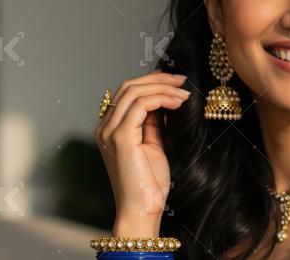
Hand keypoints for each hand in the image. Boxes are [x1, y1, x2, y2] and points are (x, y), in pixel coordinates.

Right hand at [94, 70, 189, 235]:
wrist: (142, 210)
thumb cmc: (149, 183)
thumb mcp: (154, 145)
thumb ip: (154, 123)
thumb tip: (167, 99)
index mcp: (110, 129)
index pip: (128, 92)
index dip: (152, 80)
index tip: (176, 81)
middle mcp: (105, 127)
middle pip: (129, 86)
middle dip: (158, 78)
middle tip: (182, 80)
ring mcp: (109, 131)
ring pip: (134, 91)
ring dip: (163, 87)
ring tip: (184, 93)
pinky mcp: (120, 137)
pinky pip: (141, 104)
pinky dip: (161, 98)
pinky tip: (178, 103)